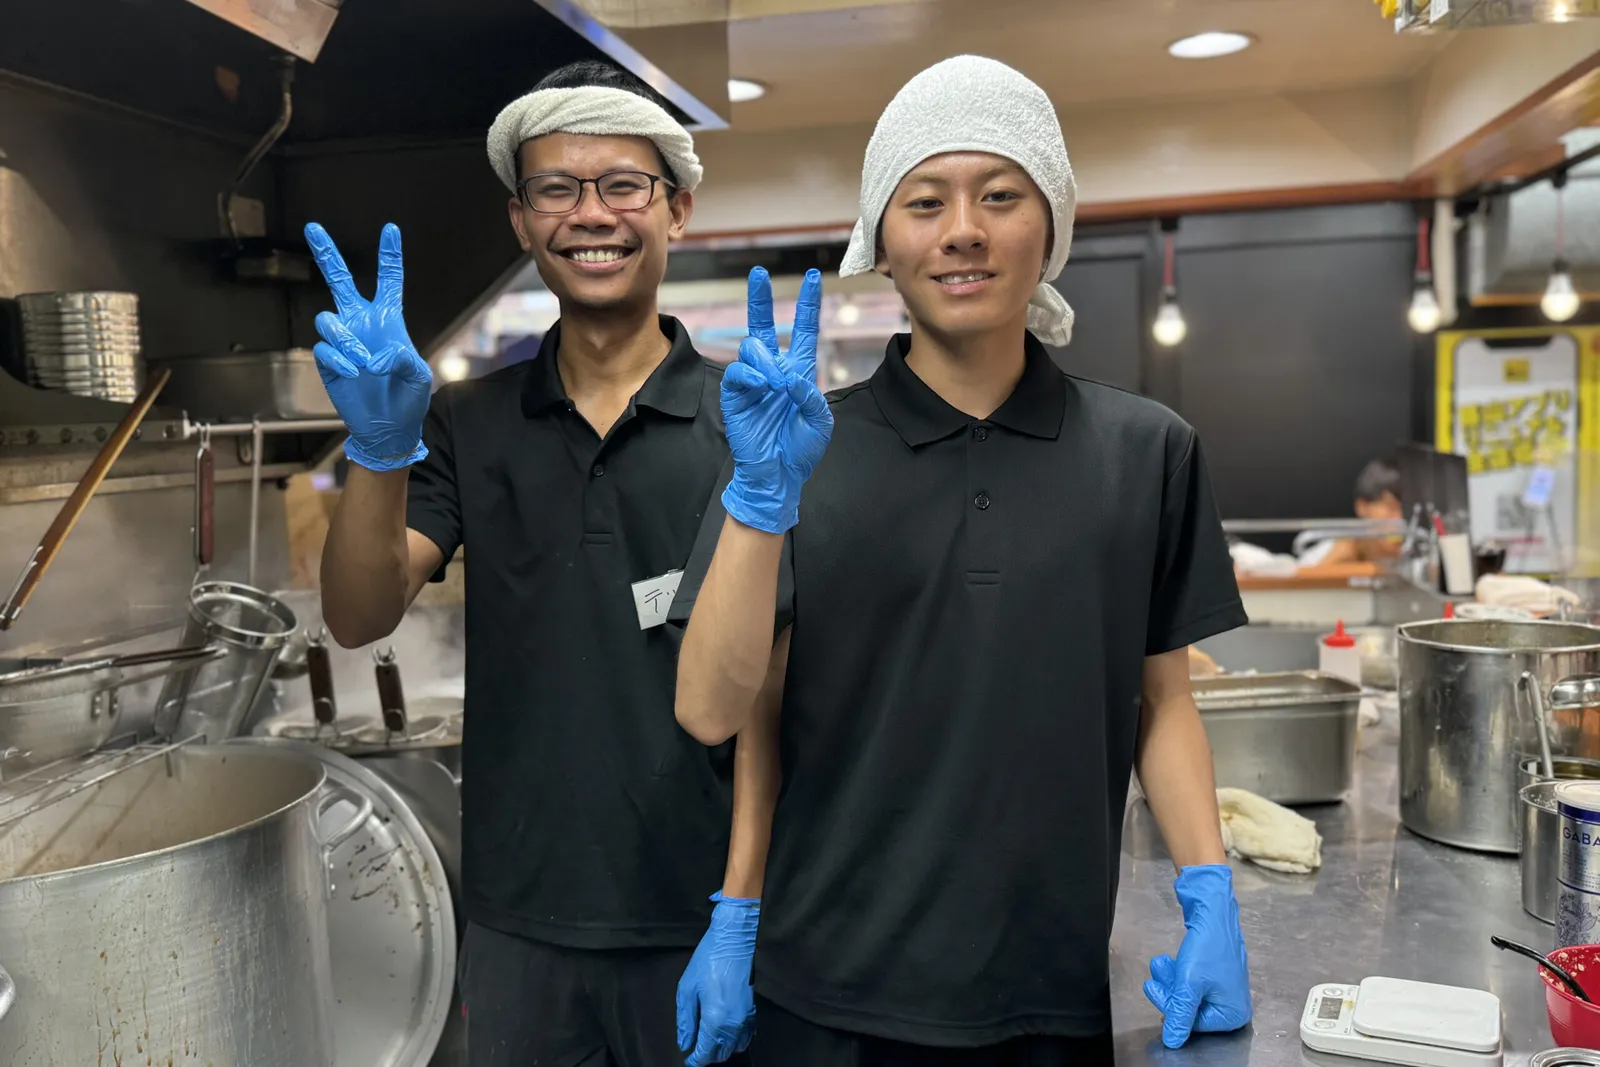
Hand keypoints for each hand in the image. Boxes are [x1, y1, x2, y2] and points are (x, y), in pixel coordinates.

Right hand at [305, 222, 432, 471]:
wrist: (388, 427)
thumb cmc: (409, 399)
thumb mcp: (419, 377)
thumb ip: (403, 359)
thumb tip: (374, 356)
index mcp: (389, 320)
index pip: (389, 281)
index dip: (389, 256)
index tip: (391, 229)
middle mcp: (362, 324)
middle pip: (339, 281)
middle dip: (327, 255)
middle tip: (314, 227)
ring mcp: (343, 342)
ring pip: (328, 320)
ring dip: (344, 339)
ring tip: (361, 361)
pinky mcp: (328, 362)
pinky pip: (323, 349)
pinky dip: (338, 359)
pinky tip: (352, 372)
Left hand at [676, 892, 759, 1065]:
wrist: (735, 939)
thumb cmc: (708, 960)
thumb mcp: (687, 989)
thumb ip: (685, 1020)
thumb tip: (684, 1043)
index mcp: (715, 1019)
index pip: (706, 1054)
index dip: (695, 1061)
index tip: (687, 1061)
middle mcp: (734, 1023)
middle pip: (721, 1054)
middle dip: (707, 1056)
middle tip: (695, 1049)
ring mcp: (747, 1017)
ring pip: (736, 1047)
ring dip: (722, 1048)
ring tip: (709, 1040)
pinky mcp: (754, 1009)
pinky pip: (747, 1036)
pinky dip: (736, 1040)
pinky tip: (725, 1031)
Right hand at [720, 267, 831, 533]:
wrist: (779, 475)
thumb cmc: (801, 449)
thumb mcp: (821, 422)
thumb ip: (811, 396)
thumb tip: (790, 377)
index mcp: (799, 372)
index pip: (803, 330)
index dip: (808, 304)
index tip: (813, 277)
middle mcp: (774, 370)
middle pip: (764, 325)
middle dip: (760, 299)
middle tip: (759, 274)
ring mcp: (753, 382)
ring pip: (751, 347)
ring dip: (766, 360)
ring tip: (775, 383)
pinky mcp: (735, 395)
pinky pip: (737, 372)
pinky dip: (750, 375)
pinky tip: (762, 386)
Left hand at [1143, 865, 1252, 1047]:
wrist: (1213, 911)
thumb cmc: (1208, 946)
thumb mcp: (1189, 984)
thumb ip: (1179, 1014)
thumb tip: (1172, 1041)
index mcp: (1233, 1014)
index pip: (1194, 1024)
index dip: (1171, 1007)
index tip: (1153, 990)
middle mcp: (1234, 1005)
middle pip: (1191, 1009)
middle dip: (1169, 991)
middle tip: (1153, 979)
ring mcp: (1226, 990)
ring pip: (1189, 994)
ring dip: (1171, 980)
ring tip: (1159, 963)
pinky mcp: (1217, 976)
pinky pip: (1193, 982)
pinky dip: (1180, 973)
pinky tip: (1167, 961)